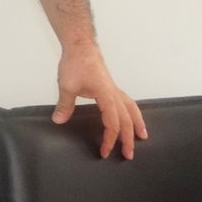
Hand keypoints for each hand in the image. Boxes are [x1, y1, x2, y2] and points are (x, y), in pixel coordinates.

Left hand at [52, 43, 147, 158]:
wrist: (80, 45)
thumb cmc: (75, 64)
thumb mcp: (67, 86)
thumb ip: (65, 105)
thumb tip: (59, 121)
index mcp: (107, 97)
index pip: (113, 123)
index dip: (110, 139)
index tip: (104, 152)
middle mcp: (114, 94)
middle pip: (127, 119)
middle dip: (129, 138)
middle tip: (128, 155)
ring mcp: (113, 89)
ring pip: (131, 108)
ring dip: (137, 123)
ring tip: (143, 136)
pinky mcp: (109, 85)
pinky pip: (125, 101)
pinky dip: (131, 111)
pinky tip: (128, 115)